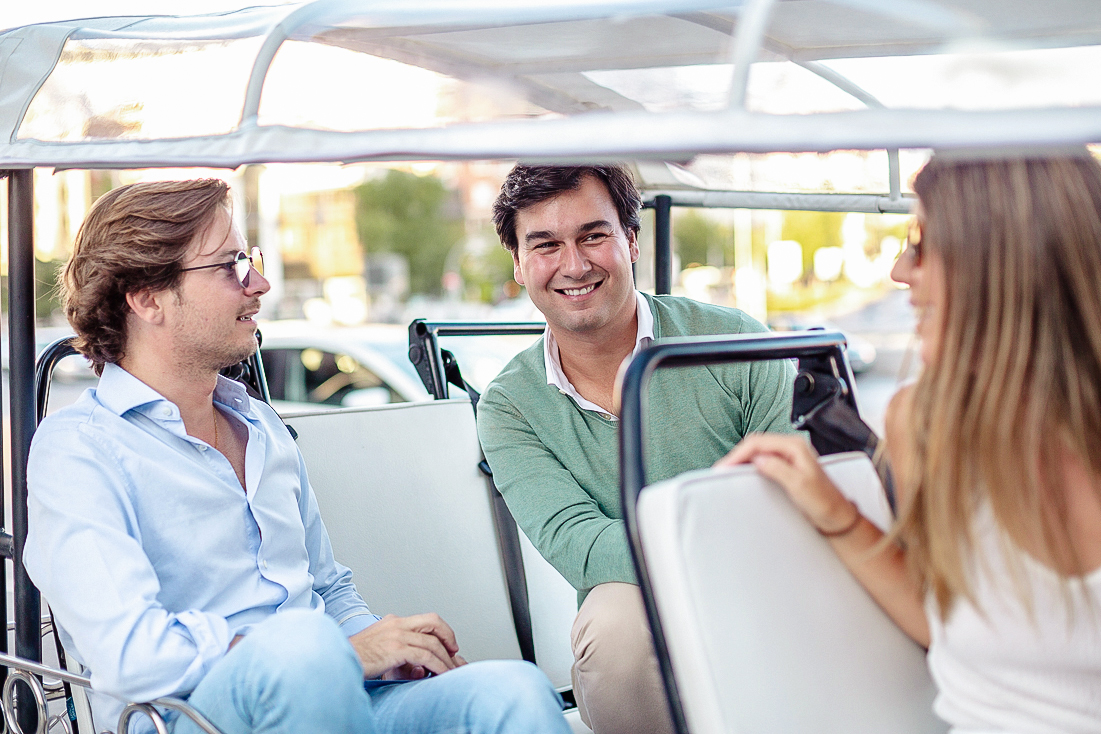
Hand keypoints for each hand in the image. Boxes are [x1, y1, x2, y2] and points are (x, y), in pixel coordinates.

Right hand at [349, 613, 465, 679]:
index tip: (447, 643)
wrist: (333, 659)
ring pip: (432, 642)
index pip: (424, 619)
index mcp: (392, 622)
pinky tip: (441, 673)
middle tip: (454, 651)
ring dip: (445, 658)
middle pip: (433, 622)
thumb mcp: (377, 648)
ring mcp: (396, 635)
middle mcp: (396, 624)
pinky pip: (425, 656)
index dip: (441, 630)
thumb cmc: (353, 658)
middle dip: (448, 636)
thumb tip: (414, 662)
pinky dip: (438, 665)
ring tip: (450, 670)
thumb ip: (396, 649)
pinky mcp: (396, 649)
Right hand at [716, 434, 856, 532]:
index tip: (725, 467)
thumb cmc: (825, 503)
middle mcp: (792, 448)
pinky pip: (763, 461)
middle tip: (721, 470)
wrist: (838, 518)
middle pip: (756, 445)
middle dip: (737, 455)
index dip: (738, 454)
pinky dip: (749, 466)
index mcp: (795, 447)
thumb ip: (778, 469)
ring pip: (758, 452)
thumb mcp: (800, 485)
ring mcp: (790, 458)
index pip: (758, 443)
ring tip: (728, 472)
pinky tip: (743, 474)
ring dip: (742, 460)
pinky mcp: (787, 469)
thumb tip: (758, 460)